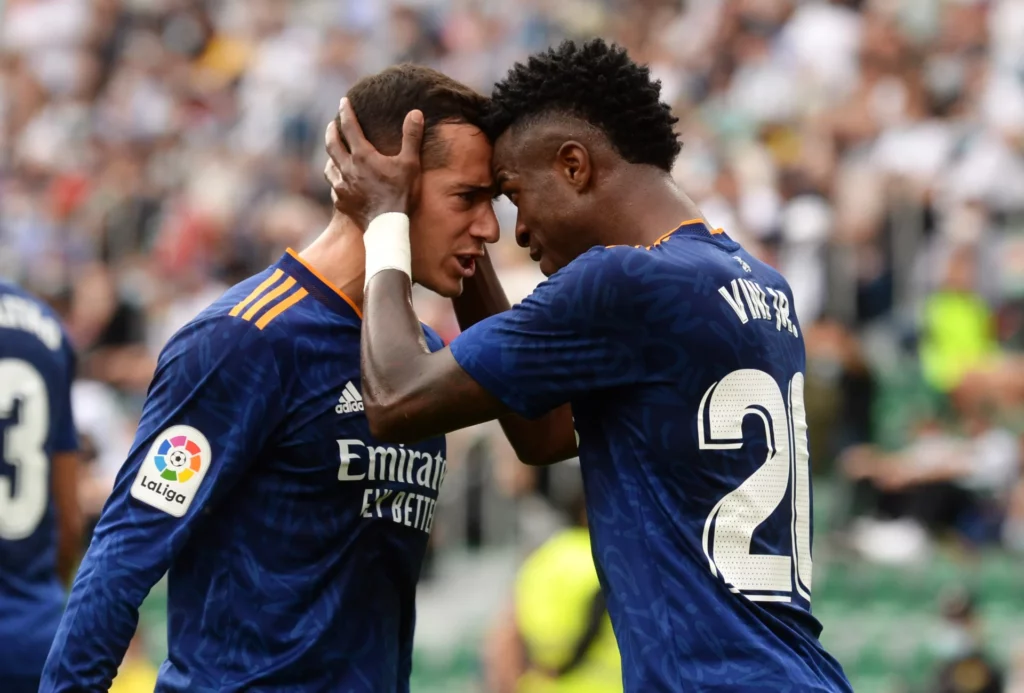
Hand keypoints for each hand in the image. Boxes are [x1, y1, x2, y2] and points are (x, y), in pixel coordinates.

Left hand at [324, 97, 423, 228]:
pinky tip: (339, 180)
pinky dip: (335, 179)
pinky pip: (333, 186)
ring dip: (331, 156)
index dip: (346, 112)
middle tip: (332, 124)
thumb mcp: (410, 164)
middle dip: (331, 130)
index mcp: (362, 156)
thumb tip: (415, 113)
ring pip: (329, 165)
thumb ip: (411, 137)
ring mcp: (341, 186)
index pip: (349, 127)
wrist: (387, 227)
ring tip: (334, 152)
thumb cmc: (401, 194)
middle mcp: (347, 168)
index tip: (343, 101)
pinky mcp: (341, 202)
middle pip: (332, 144)